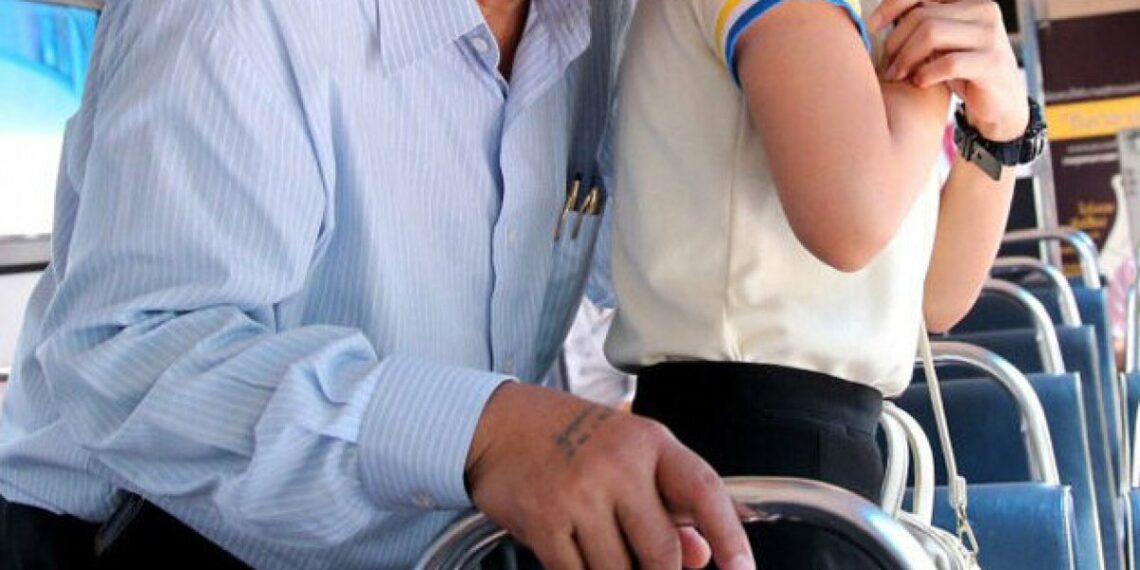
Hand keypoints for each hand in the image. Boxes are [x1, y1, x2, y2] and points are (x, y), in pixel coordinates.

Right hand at [465, 383, 754, 569]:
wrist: (497, 425)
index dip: (729, 535)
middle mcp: (617, 466)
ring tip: (606, 556)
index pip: (703, 490)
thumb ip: (668, 503)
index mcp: (650, 442)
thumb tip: (702, 558)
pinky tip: (580, 562)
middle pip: (663, 552)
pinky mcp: (544, 521)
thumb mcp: (627, 454)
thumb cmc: (570, 438)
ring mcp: (578, 494)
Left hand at [869, 0, 1028, 140]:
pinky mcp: (992, 62)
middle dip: (896, 42)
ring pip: (931, 34)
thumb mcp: (940, 42)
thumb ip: (921, 25)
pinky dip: (926, 73)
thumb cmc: (962, 70)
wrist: (999, 103)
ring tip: (898, 75)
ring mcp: (990, 35)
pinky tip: (919, 82)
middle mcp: (983, 9)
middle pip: (922, 16)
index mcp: (968, 0)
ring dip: (906, 58)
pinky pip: (948, 63)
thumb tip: (879, 19)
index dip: (892, 4)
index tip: (872, 26)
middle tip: (888, 65)